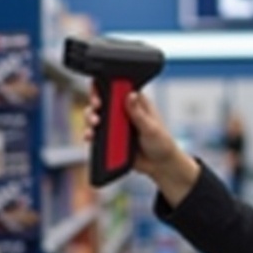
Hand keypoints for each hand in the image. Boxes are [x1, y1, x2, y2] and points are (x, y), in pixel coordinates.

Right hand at [85, 86, 199, 203]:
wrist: (159, 165)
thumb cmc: (162, 143)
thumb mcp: (151, 128)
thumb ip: (139, 114)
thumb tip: (130, 95)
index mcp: (136, 102)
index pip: (118, 88)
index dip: (105, 86)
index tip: (100, 93)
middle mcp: (123, 111)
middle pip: (102, 101)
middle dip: (94, 103)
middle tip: (97, 110)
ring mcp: (116, 125)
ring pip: (96, 116)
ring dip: (90, 118)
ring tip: (94, 125)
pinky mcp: (110, 139)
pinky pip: (96, 134)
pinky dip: (90, 134)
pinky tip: (89, 136)